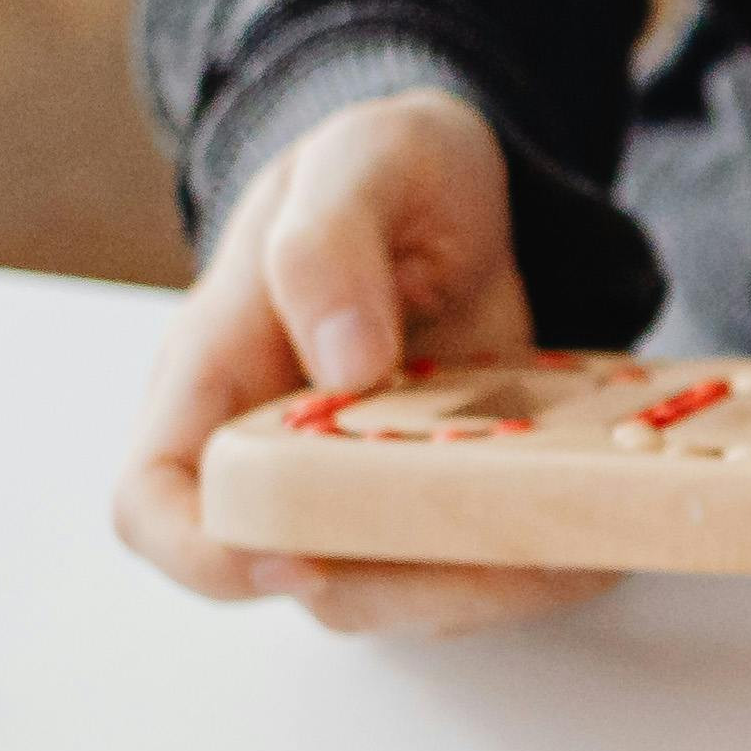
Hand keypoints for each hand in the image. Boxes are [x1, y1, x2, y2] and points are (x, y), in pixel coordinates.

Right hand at [112, 89, 608, 637]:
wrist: (460, 188)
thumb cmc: (386, 169)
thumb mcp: (363, 160)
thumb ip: (328, 246)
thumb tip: (342, 364)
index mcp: (217, 370)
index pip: (154, 500)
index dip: (205, 553)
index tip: (298, 552)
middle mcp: (274, 448)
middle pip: (287, 572)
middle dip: (394, 585)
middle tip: (497, 546)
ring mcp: (354, 483)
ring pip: (390, 589)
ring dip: (477, 589)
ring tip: (568, 549)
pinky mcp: (434, 494)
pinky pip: (467, 566)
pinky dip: (529, 569)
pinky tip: (595, 541)